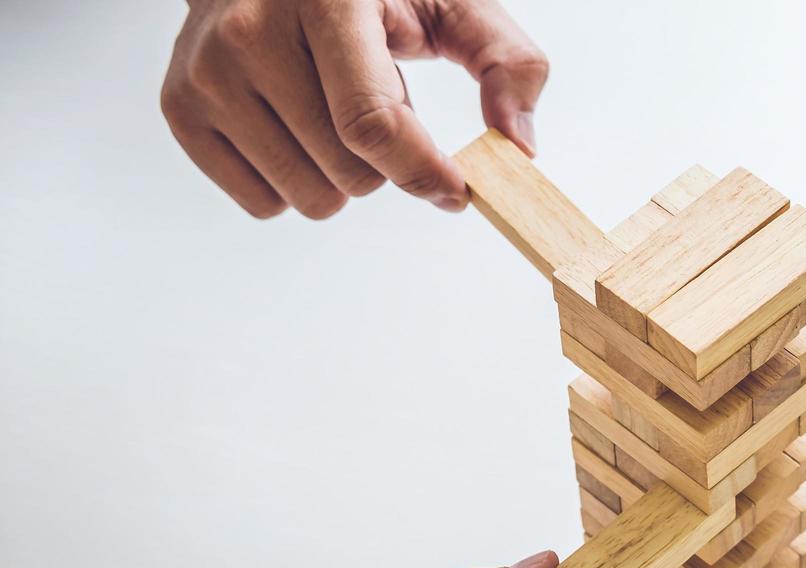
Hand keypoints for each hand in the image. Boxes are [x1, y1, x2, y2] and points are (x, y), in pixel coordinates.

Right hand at [161, 0, 546, 218]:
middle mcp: (250, 30)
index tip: (455, 190)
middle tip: (376, 110)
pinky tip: (295, 127)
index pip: (371, 122)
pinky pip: (263, 204)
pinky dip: (293, 183)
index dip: (423, 172)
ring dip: (341, 177)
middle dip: (385, 164)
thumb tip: (520, 145)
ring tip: (332, 114)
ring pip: (308, 198)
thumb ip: (507, 61)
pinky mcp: (180, 107)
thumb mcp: (449, 2)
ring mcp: (206, 71)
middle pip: (350, 172)